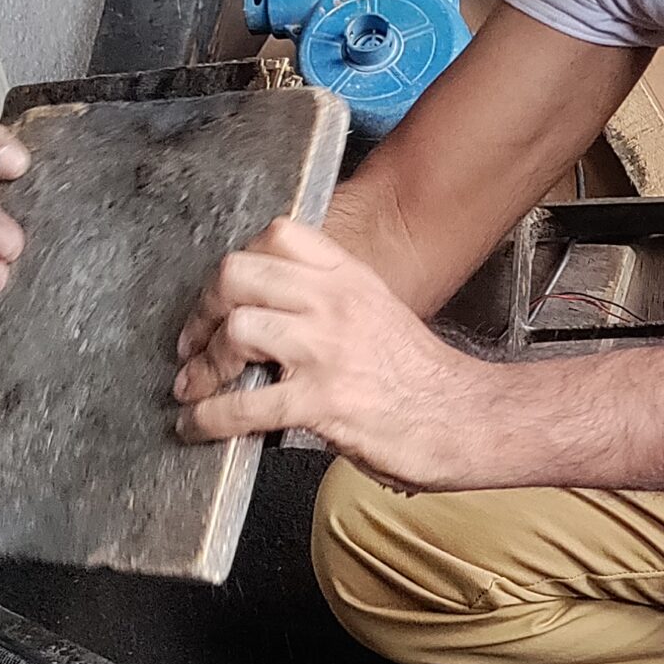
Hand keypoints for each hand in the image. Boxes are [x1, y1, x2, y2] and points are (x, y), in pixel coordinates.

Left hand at [171, 217, 494, 486]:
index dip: (238, 263)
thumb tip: (278, 324)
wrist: (469, 420)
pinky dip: (209, 417)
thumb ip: (334, 308)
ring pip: (235, 330)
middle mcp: (336, 303)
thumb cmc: (427, 380)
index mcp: (351, 278)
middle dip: (203, 310)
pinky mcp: (323, 401)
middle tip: (194, 342)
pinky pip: (244, 404)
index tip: (223, 297)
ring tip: (194, 388)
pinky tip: (198, 427)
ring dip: (202, 365)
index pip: (278, 236)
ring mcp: (328, 350)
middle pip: (238, 274)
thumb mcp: (382, 316)